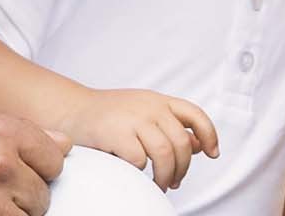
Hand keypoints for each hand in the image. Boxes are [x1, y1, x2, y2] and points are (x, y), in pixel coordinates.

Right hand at [58, 88, 218, 191]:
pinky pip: (139, 160)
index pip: (195, 114)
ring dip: (166, 175)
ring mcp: (133, 119)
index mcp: (159, 101)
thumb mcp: (144, 112)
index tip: (213, 153)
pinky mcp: (116, 133)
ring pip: (165, 153)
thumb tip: (198, 144)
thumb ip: (170, 126)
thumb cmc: (110, 115)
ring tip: (160, 185)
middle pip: (181, 142)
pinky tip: (136, 175)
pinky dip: (141, 172)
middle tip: (174, 182)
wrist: (71, 109)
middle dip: (183, 168)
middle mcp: (150, 107)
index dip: (209, 134)